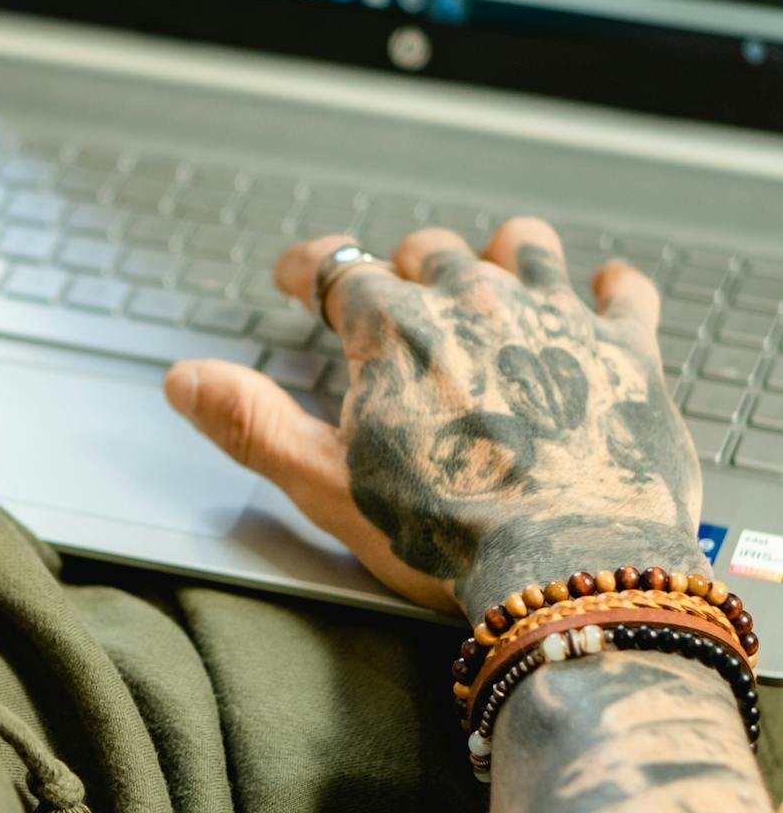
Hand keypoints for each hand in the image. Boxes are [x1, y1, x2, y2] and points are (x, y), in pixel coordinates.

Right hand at [165, 217, 704, 622]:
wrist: (570, 567)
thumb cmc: (447, 537)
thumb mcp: (324, 485)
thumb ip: (251, 423)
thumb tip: (186, 379)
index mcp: (395, 330)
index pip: (337, 269)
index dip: (309, 270)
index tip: (297, 277)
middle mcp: (476, 302)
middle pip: (430, 249)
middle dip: (405, 268)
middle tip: (396, 298)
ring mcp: (557, 319)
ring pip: (524, 245)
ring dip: (500, 254)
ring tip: (492, 274)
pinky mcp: (628, 351)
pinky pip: (625, 290)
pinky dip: (610, 286)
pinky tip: (603, 292)